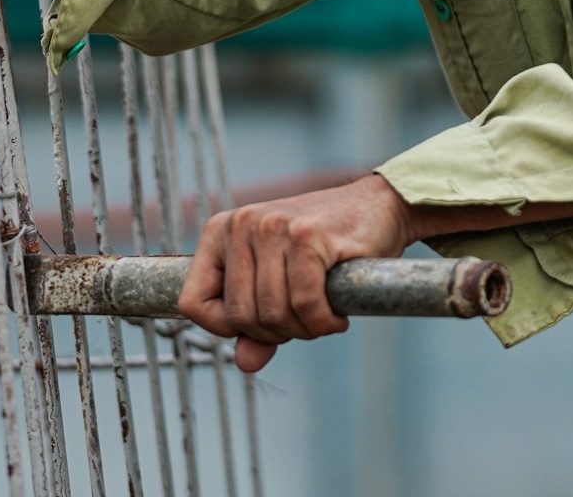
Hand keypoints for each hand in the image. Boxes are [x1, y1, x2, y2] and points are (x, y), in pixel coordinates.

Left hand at [177, 175, 415, 372]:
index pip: (192, 302)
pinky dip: (323, 322)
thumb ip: (258, 324)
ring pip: (272, 312)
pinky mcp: (307, 234)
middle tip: (306, 323)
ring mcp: (273, 225)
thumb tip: (245, 363)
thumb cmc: (326, 248)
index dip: (227, 329)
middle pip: (239, 315)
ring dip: (305, 330)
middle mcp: (241, 223)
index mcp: (221, 231)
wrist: (380, 208)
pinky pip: (304, 303)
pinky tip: (336, 317)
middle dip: (276, 334)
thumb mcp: (282, 284)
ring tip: (323, 317)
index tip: (264, 324)